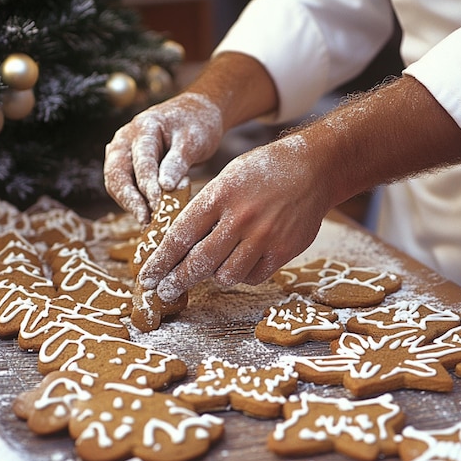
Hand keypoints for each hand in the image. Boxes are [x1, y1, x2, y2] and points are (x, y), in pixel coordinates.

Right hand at [103, 92, 222, 222]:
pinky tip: (151, 217)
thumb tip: (165, 187)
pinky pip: (126, 187)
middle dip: (131, 200)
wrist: (195, 115)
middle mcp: (125, 140)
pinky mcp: (128, 166)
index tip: (158, 206)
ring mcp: (123, 153)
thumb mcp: (193, 140)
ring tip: (151, 223)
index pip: (141, 161)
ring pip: (117, 184)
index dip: (148, 186)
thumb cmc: (196, 125)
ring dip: (132, 205)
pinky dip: (136, 203)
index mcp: (143, 128)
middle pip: (117, 174)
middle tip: (147, 221)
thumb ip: (178, 162)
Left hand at [137, 133, 331, 299]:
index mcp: (219, 195)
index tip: (147, 277)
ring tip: (212, 270)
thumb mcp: (227, 178)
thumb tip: (179, 245)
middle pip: (199, 262)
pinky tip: (242, 262)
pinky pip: (253, 276)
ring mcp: (264, 236)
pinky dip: (243, 275)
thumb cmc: (264, 172)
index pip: (180, 236)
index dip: (160, 261)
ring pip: (227, 275)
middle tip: (164, 291)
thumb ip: (205, 209)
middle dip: (177, 281)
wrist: (313, 169)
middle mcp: (240, 218)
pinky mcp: (284, 250)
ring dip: (215, 277)